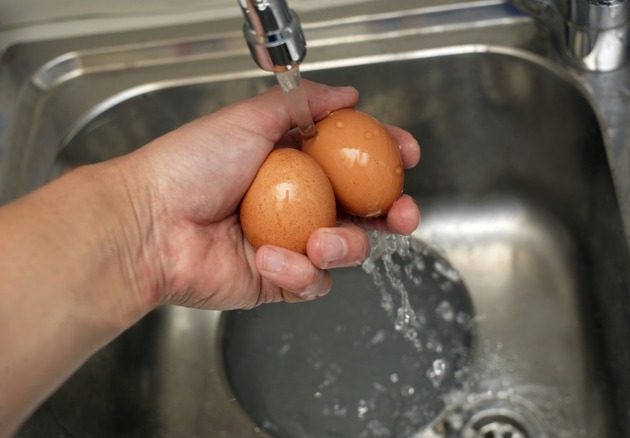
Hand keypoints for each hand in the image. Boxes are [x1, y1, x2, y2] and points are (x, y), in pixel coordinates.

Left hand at [118, 81, 420, 309]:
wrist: (151, 223)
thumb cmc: (190, 167)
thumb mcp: (250, 119)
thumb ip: (304, 104)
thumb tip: (348, 94)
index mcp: (294, 164)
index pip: (353, 161)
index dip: (384, 158)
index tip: (405, 154)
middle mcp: (298, 203)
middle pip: (364, 211)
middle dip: (393, 213)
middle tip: (404, 213)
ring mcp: (290, 244)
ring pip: (346, 250)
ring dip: (344, 246)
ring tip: (318, 241)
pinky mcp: (278, 281)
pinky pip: (312, 283)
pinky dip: (298, 273)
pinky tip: (269, 258)